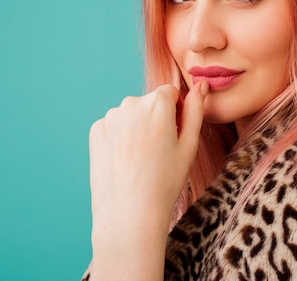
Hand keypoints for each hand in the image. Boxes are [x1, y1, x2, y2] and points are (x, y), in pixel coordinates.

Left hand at [89, 82, 207, 236]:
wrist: (129, 212)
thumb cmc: (165, 180)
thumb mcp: (189, 145)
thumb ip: (196, 110)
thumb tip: (201, 85)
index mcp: (157, 104)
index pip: (170, 93)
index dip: (176, 113)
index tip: (175, 137)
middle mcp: (130, 104)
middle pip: (150, 103)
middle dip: (156, 119)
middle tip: (159, 152)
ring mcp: (110, 117)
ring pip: (131, 114)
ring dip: (138, 127)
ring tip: (142, 159)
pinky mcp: (96, 131)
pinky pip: (115, 126)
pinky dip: (121, 138)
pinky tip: (126, 160)